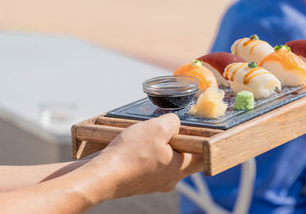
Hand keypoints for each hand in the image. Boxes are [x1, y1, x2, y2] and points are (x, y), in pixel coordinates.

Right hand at [86, 113, 202, 200]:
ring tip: (145, 135)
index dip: (204, 143)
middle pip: (182, 157)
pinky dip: (144, 155)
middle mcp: (170, 179)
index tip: (199, 132)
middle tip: (165, 128)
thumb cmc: (130, 154)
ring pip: (164, 161)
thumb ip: (172, 122)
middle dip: (175, 141)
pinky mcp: (139, 183)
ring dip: (158, 147)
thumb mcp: (157, 128)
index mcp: (180, 168)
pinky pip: (148, 165)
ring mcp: (154, 183)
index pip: (204, 158)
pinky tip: (133, 145)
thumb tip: (175, 123)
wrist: (102, 176)